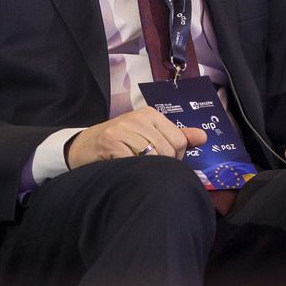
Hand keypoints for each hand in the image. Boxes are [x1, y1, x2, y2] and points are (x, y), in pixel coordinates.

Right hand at [65, 106, 208, 167]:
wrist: (82, 147)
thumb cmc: (119, 142)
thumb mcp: (148, 134)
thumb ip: (177, 136)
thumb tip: (203, 137)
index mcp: (150, 114)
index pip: (179, 141)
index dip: (174, 157)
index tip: (161, 160)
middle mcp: (138, 118)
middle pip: (168, 151)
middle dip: (162, 165)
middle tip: (146, 166)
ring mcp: (123, 130)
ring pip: (154, 158)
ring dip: (147, 170)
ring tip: (135, 167)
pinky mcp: (111, 144)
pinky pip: (135, 163)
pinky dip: (134, 171)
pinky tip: (125, 168)